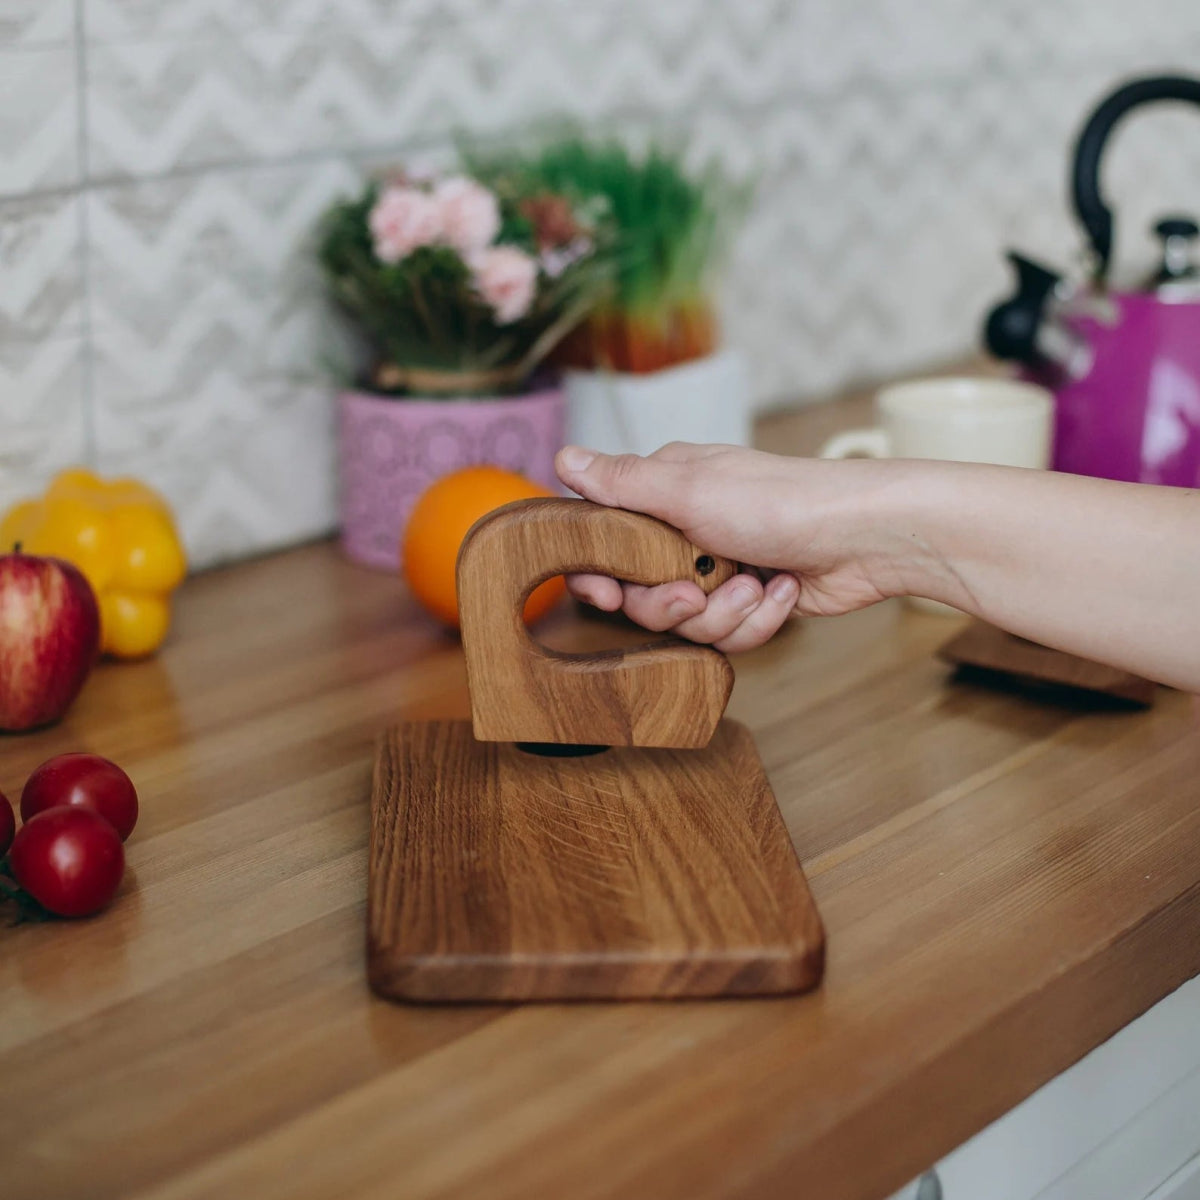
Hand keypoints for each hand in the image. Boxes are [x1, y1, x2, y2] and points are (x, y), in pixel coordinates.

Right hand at [555, 442, 931, 651]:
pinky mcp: (752, 600)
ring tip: (757, 584)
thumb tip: (563, 458)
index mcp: (664, 493)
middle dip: (673, 603)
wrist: (866, 537)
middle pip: (643, 597)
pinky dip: (758, 621)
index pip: (606, 543)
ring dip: (725, 613)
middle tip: (697, 590)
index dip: (601, 576)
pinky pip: (729, 635)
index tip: (607, 592)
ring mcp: (721, 567)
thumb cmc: (783, 500)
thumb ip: (622, 484)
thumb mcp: (690, 488)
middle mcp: (687, 530)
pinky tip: (782, 591)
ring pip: (688, 624)